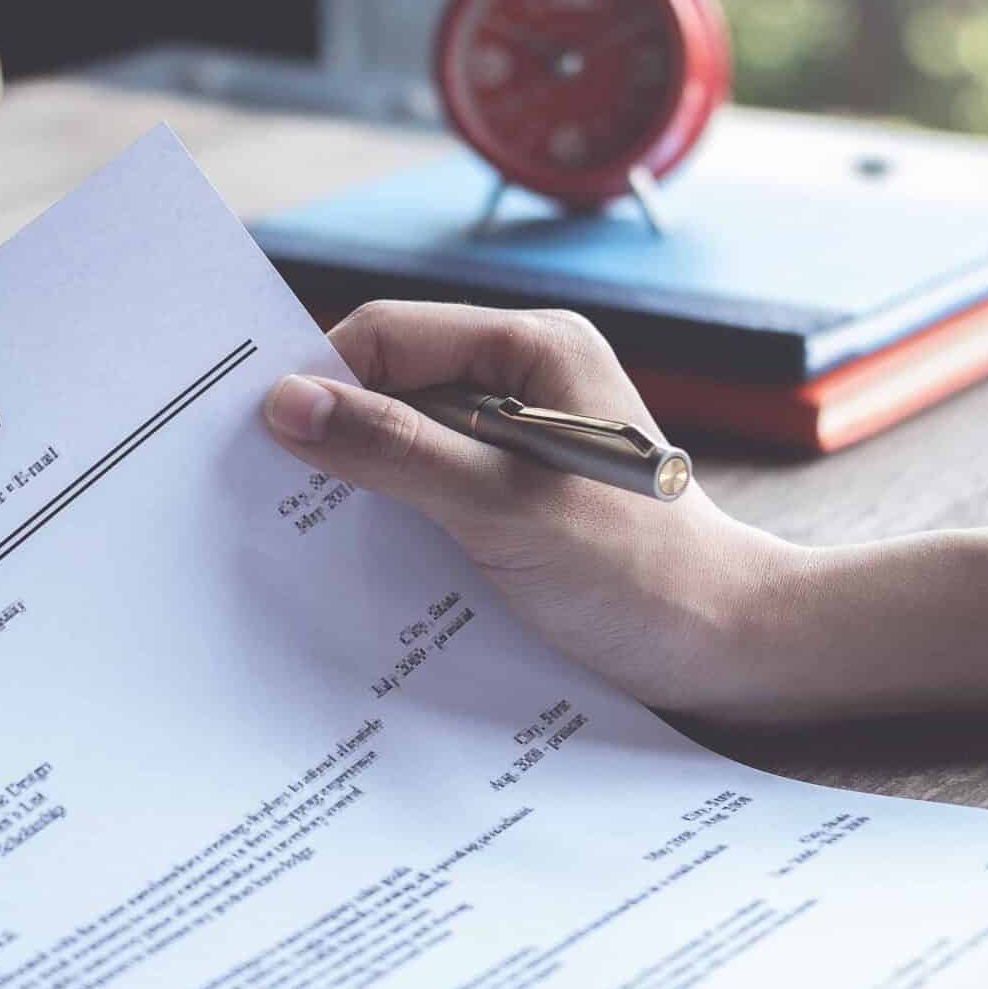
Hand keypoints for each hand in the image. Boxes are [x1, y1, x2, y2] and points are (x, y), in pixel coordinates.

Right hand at [261, 301, 798, 719]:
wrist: (725, 654)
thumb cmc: (639, 574)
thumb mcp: (504, 508)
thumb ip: (398, 450)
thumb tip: (286, 404)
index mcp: (535, 346)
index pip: (389, 334)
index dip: (322, 381)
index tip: (262, 445)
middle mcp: (526, 377)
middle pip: (391, 383)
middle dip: (337, 437)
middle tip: (275, 500)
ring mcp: (521, 436)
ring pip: (404, 440)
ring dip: (366, 488)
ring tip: (320, 541)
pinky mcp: (516, 492)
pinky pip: (430, 486)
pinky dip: (397, 520)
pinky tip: (373, 565)